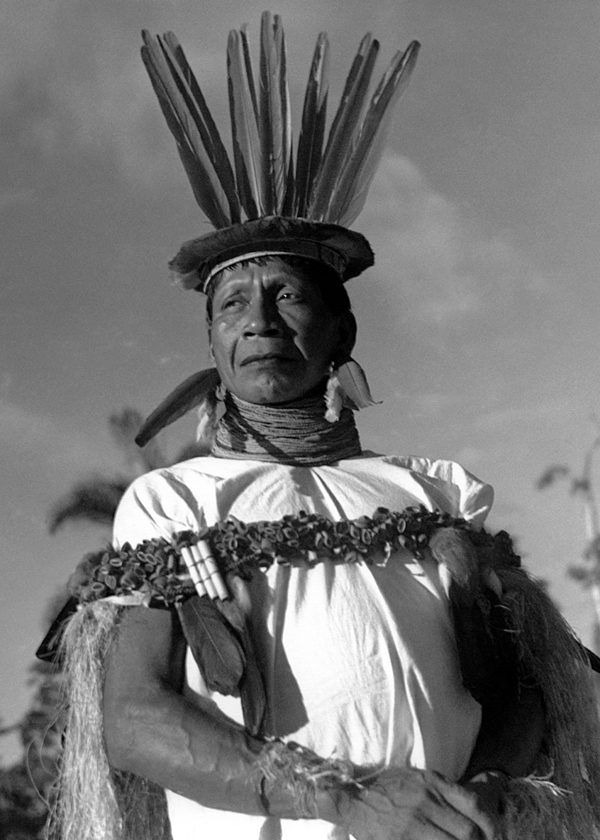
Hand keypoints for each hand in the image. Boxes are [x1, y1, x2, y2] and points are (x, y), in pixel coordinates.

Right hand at [331, 767, 498, 839]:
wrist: (355, 799)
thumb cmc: (387, 790)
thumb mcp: (416, 778)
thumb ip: (442, 791)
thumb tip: (475, 812)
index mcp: (432, 782)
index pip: (473, 804)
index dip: (490, 825)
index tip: (493, 836)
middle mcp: (427, 801)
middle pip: (469, 832)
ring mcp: (416, 823)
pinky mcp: (404, 839)